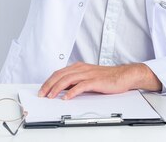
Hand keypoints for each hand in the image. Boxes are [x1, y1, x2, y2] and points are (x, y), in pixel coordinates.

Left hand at [38, 62, 161, 99]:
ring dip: (57, 88)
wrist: (124, 75)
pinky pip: (81, 86)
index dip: (49, 81)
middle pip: (60, 75)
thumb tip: (63, 89)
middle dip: (49, 85)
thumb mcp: (89, 78)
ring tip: (50, 96)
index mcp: (79, 67)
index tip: (42, 90)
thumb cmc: (108, 77)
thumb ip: (77, 81)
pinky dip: (72, 92)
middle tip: (42, 94)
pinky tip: (66, 98)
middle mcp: (82, 69)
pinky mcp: (95, 81)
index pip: (59, 73)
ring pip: (68, 79)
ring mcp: (88, 74)